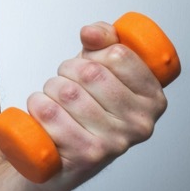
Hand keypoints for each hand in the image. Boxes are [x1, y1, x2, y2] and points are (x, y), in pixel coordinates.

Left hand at [25, 21, 168, 190]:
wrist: (61, 156)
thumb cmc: (85, 106)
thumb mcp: (100, 65)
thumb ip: (105, 39)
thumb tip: (91, 33)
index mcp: (153, 98)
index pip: (119, 55)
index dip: (93, 53)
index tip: (90, 63)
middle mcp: (140, 124)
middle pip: (89, 72)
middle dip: (66, 70)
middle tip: (66, 83)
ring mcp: (114, 143)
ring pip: (66, 91)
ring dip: (49, 89)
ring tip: (55, 100)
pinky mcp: (85, 156)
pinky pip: (49, 113)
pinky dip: (37, 106)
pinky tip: (43, 114)